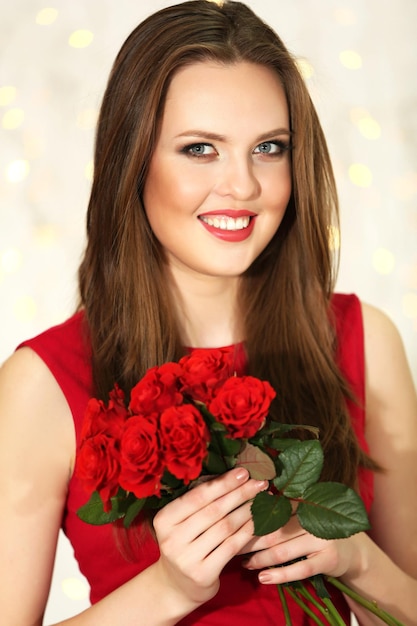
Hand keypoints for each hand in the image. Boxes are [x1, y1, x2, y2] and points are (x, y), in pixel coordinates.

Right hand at [152, 468, 267, 606]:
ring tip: (262, 500)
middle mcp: (171, 539)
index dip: (223, 483)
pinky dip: (247, 532)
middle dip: (239, 493)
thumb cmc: (184, 544)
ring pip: (225, 527)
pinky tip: (258, 522)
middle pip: (214, 510)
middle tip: (259, 482)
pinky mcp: (203, 574)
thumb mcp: (182, 523)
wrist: (175, 587)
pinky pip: (231, 547)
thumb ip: (200, 504)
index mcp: (164, 519)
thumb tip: (233, 476)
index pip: (197, 496)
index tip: (243, 472)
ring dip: (247, 511)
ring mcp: (186, 559)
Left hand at [240, 514, 363, 584]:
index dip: (249, 519)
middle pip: (272, 530)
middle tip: (231, 546)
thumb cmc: (316, 530)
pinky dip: (279, 574)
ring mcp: (321, 538)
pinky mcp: (328, 559)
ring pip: (282, 550)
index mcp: (301, 503)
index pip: (270, 510)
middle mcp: (312, 517)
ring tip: (245, 563)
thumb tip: (242, 507)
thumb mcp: (301, 516)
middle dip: (250, 540)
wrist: (352, 549)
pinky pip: (300, 569)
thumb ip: (279, 510)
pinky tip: (263, 578)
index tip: (231, 526)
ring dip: (260, 558)